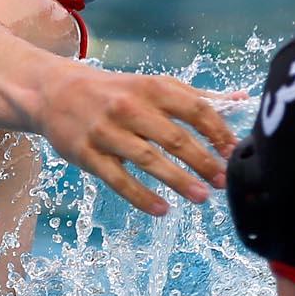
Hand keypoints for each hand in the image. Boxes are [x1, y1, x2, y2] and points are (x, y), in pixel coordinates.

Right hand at [36, 68, 240, 215]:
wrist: (54, 92)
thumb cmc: (115, 92)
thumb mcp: (153, 85)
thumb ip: (195, 96)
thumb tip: (240, 99)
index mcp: (152, 88)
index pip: (194, 109)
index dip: (218, 132)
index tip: (234, 153)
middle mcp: (130, 107)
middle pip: (175, 137)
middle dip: (204, 162)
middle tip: (224, 181)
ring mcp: (107, 131)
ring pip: (149, 160)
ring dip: (178, 181)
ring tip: (202, 197)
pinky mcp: (87, 154)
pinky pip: (118, 179)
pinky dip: (141, 196)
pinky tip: (162, 210)